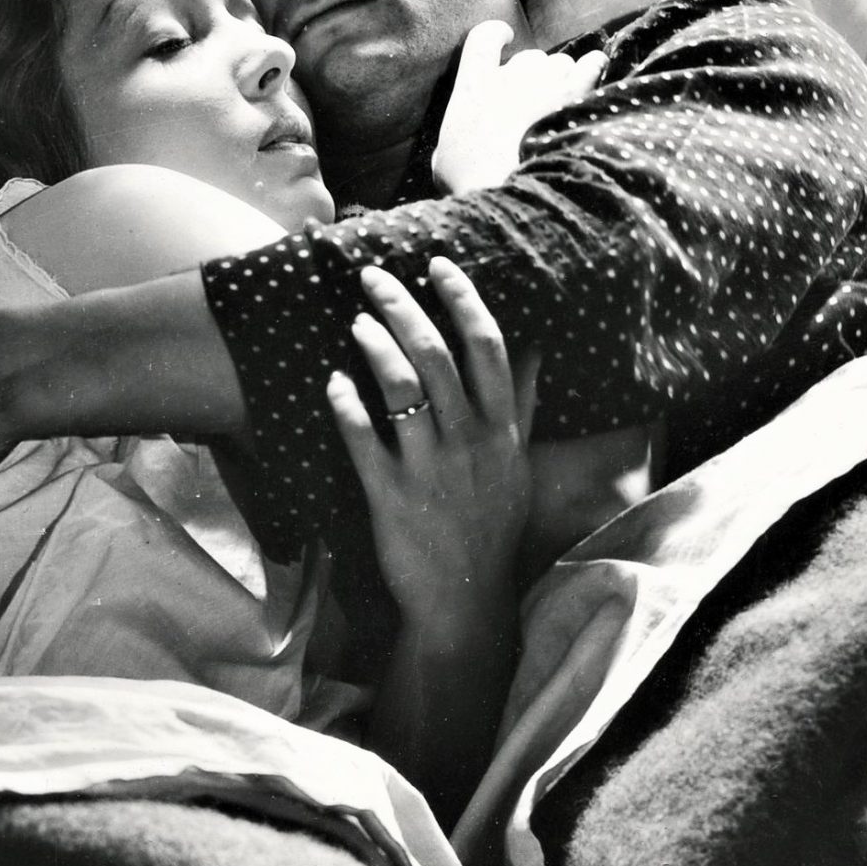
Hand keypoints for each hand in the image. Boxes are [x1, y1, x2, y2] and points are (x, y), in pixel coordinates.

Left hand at [325, 257, 539, 626]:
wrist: (466, 600)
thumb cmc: (489, 524)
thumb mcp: (517, 462)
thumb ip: (521, 402)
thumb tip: (532, 346)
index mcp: (502, 431)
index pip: (488, 348)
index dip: (463, 299)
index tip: (437, 265)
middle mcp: (471, 444)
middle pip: (438, 358)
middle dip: (405, 308)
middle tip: (374, 277)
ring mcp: (431, 471)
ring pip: (404, 393)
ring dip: (377, 348)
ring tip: (357, 322)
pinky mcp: (392, 499)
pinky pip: (365, 442)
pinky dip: (348, 407)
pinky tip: (334, 382)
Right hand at [432, 20, 606, 194]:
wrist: (511, 192)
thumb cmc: (472, 182)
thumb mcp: (445, 161)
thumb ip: (456, 140)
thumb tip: (457, 148)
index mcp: (473, 86)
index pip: (482, 38)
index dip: (495, 34)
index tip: (504, 37)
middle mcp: (509, 76)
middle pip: (529, 58)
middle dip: (534, 76)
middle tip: (535, 103)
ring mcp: (545, 82)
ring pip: (560, 63)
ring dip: (562, 79)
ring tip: (562, 102)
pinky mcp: (576, 94)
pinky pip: (591, 65)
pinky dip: (593, 67)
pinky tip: (595, 72)